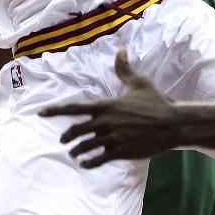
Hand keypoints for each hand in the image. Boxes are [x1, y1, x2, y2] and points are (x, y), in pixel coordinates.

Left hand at [39, 49, 178, 166]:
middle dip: (66, 136)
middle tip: (62, 140)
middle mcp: (106, 122)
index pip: (74, 108)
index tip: (41, 113)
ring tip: (73, 153)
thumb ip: (124, 69)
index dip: (56, 111)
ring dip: (75, 151)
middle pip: (76, 130)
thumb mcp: (139, 83)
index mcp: (107, 105)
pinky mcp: (121, 152)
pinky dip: (88, 162)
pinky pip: (98, 159)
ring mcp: (112, 139)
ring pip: (85, 146)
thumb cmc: (157, 102)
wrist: (173, 124)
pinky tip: (85, 164)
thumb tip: (121, 50)